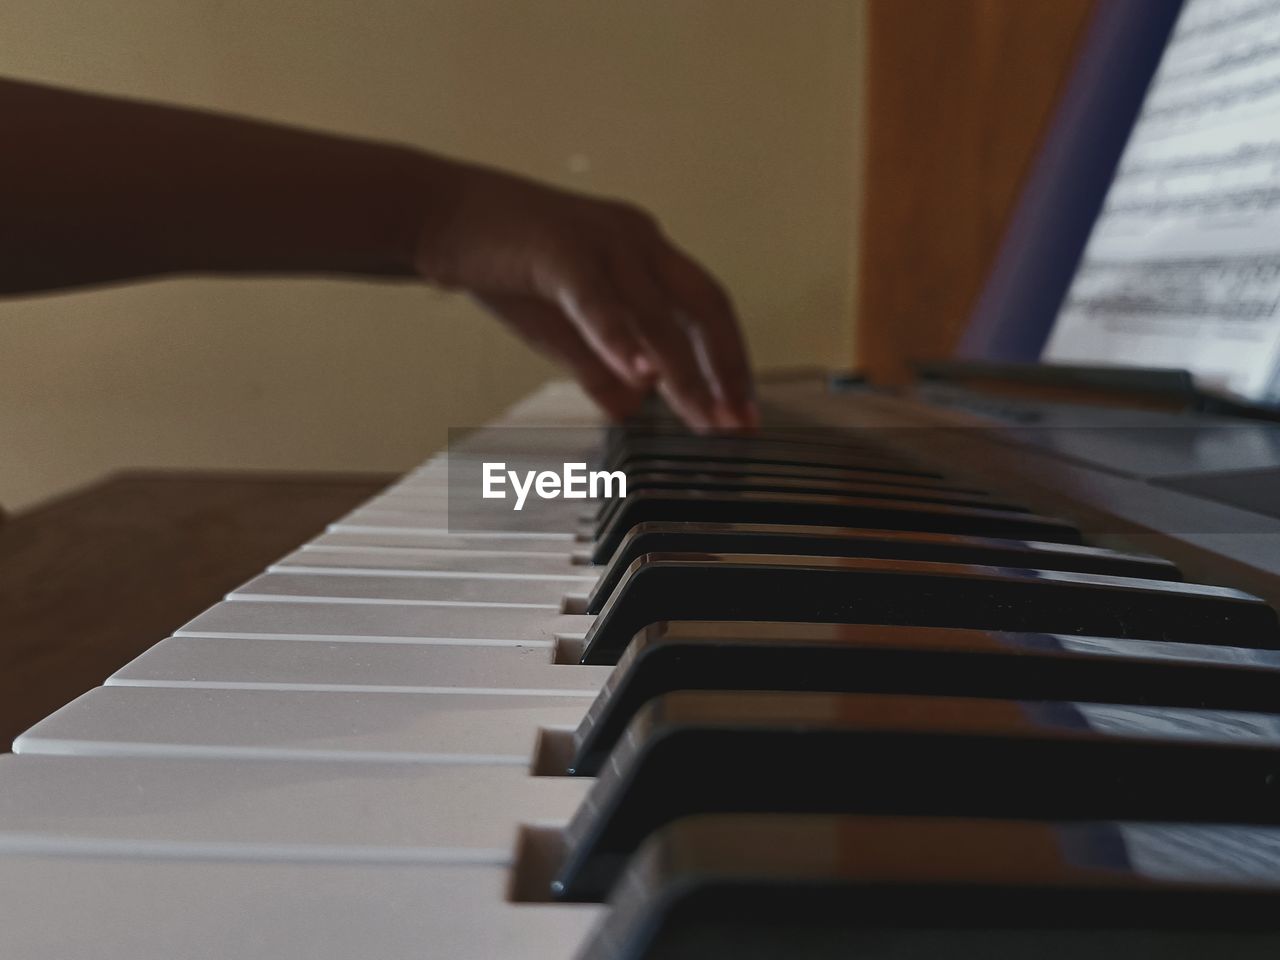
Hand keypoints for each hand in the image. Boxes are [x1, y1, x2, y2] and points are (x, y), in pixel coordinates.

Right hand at [413, 161, 755, 429]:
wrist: (437, 213)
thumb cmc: (502, 266)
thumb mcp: (562, 328)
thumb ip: (600, 367)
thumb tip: (632, 409)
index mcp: (643, 253)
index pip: (706, 310)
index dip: (730, 362)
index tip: (741, 412)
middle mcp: (636, 239)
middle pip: (705, 306)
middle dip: (727, 368)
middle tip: (739, 421)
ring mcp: (602, 240)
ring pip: (658, 312)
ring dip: (685, 372)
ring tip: (702, 416)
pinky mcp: (560, 248)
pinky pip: (599, 300)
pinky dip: (622, 339)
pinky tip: (641, 375)